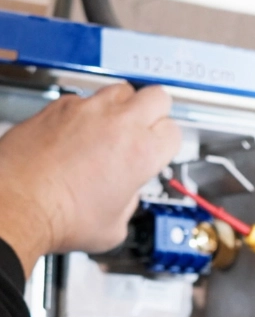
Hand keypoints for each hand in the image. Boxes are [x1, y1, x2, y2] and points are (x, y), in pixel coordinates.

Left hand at [0, 83, 180, 275]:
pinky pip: (83, 99)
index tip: (159, 152)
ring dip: (124, 107)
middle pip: (157, 96)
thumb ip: (130, 201)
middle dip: (156, 114)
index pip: (173, 132)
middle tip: (147, 130)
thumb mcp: (114, 226)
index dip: (167, 144)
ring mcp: (87, 110)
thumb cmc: (61, 217)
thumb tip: (125, 193)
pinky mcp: (59, 107)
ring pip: (121, 90)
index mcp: (141, 153)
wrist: (19, 203)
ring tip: (114, 129)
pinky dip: (87, 114)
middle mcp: (118, 123)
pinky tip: (79, 134)